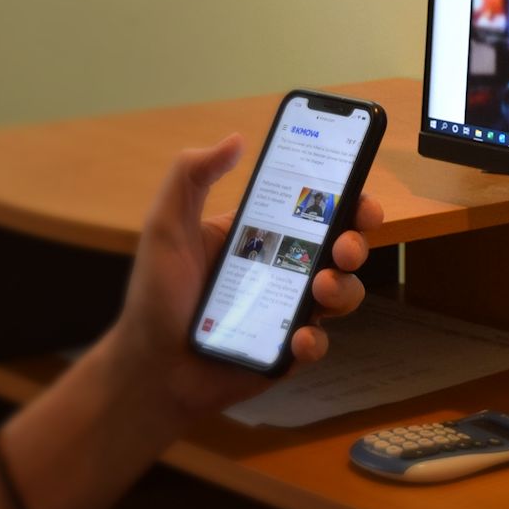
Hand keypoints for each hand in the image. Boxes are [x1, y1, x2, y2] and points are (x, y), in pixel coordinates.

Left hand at [108, 134, 383, 419]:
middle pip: (343, 247)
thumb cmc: (155, 296)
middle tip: (344, 247)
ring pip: (343, 292)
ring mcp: (291, 309)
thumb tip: (235, 139)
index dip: (348, 199)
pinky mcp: (289, 349)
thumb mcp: (166, 227)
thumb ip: (191, 176)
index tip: (358, 197)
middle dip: (357, 242)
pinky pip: (319, 341)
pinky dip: (315, 339)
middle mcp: (284, 268)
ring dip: (343, 288)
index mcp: (263, 233)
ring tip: (318, 289)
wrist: (150, 368)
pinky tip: (297, 337)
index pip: (316, 208)